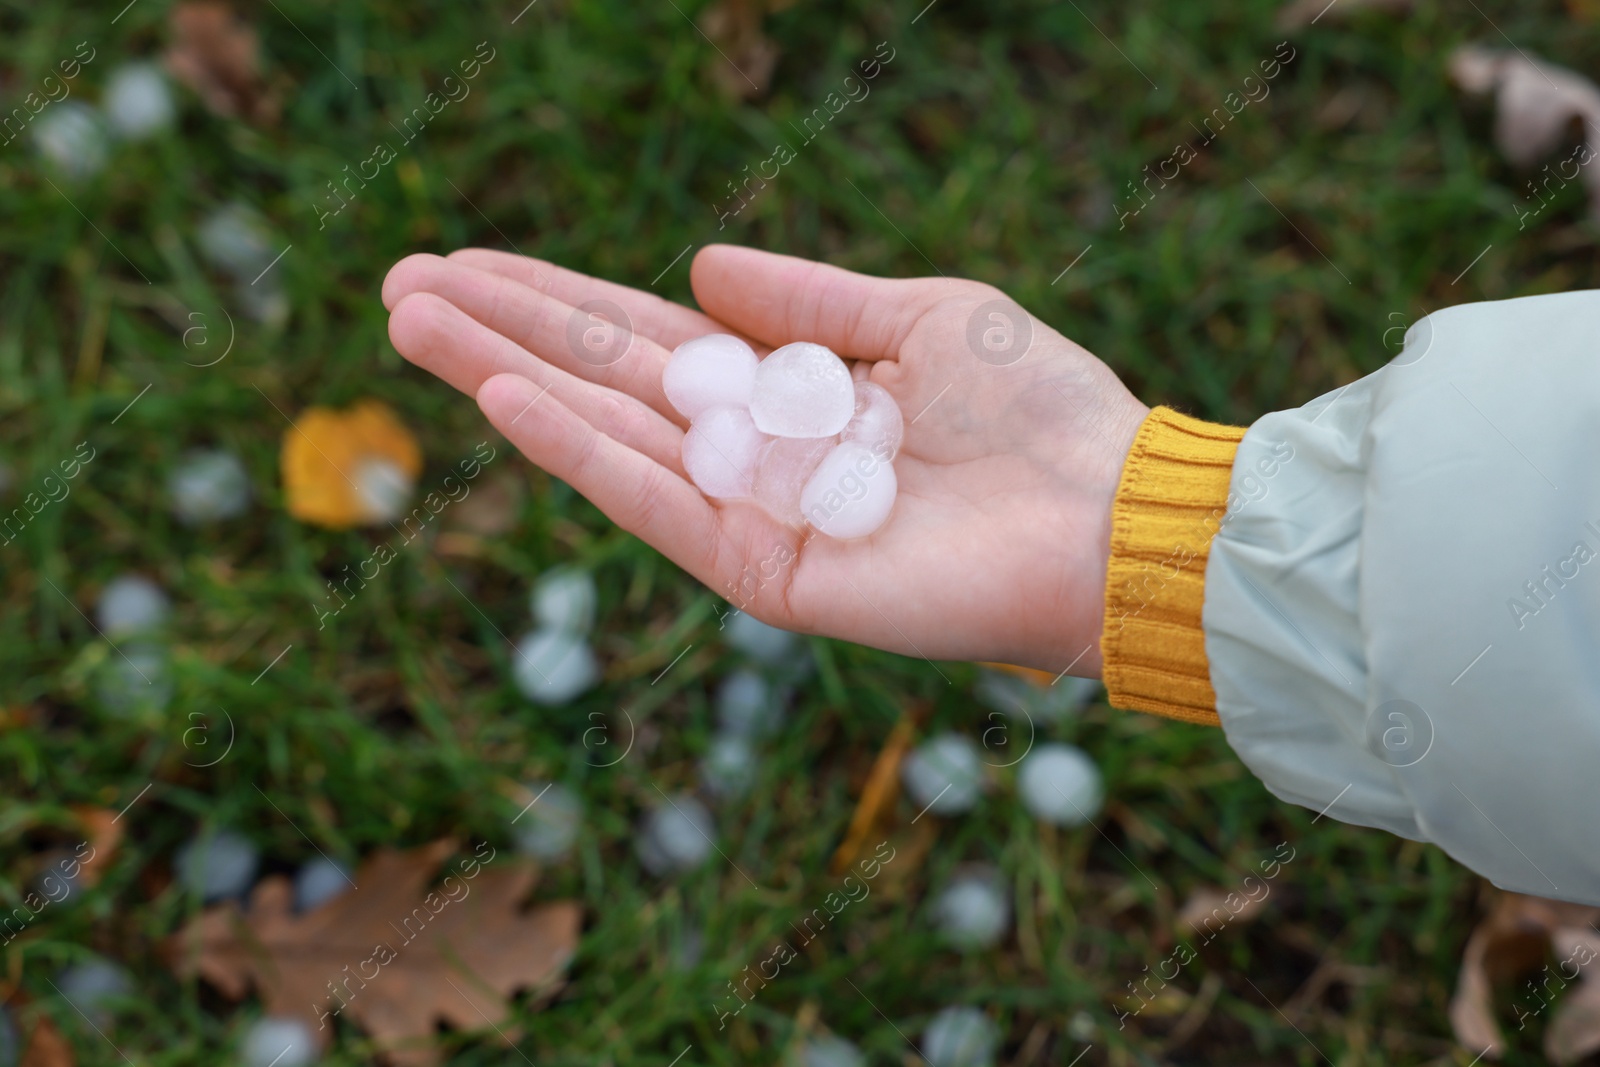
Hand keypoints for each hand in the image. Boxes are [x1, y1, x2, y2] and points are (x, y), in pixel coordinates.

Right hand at [381, 246, 1147, 676]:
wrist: (1105, 513)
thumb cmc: (1036, 410)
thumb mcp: (920, 318)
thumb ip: (809, 300)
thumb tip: (700, 269)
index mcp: (786, 392)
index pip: (646, 339)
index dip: (556, 299)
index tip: (466, 262)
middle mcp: (752, 454)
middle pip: (602, 381)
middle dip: (502, 332)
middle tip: (395, 284)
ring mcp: (748, 516)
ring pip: (606, 436)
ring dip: (506, 378)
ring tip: (411, 322)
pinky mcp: (763, 574)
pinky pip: (658, 503)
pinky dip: (580, 452)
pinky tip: (508, 397)